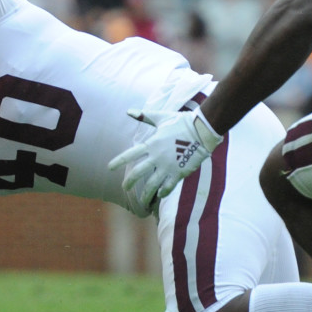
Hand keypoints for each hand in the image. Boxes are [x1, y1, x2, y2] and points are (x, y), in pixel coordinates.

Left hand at [107, 108, 222, 210]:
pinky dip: (163, 193)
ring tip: (142, 201)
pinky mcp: (179, 173)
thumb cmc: (181, 122)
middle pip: (138, 172)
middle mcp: (157, 157)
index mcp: (151, 144)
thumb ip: (145, 116)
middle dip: (129, 182)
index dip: (119, 161)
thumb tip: (129, 111)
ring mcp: (168, 167)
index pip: (131, 154)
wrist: (201, 131)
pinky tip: (159, 197)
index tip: (109, 168)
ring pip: (153, 184)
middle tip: (124, 188)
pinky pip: (169, 187)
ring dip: (146, 194)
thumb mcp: (161, 117)